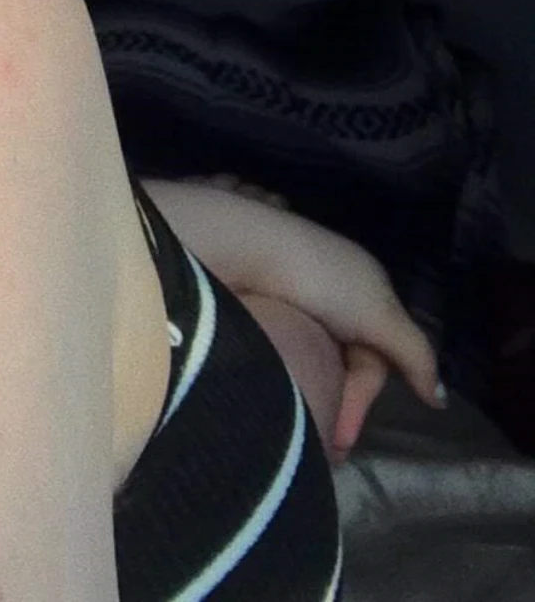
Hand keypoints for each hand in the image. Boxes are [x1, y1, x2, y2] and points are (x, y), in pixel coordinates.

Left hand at [143, 176, 443, 461]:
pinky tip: (274, 380)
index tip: (343, 435)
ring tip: (297, 418)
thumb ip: (415, 355)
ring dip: (312, 383)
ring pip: (314, 351)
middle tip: (320, 438)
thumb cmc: (321, 280)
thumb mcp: (380, 316)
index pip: (377, 354)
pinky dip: (284, 362)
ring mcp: (293, 287)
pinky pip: (283, 337)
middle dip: (338, 398)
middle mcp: (331, 285)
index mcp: (364, 283)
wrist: (246, 245)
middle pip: (346, 357)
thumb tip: (438, 397)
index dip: (362, 396)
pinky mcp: (260, 291)